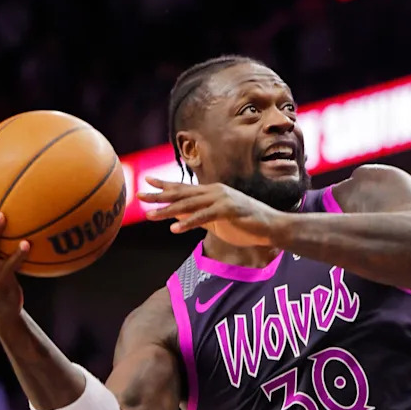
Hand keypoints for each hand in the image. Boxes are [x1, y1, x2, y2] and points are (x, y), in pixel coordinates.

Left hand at [138, 177, 283, 246]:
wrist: (270, 227)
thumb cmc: (245, 224)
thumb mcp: (217, 220)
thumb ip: (198, 215)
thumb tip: (178, 214)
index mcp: (212, 192)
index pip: (184, 187)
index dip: (165, 184)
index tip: (147, 181)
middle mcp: (214, 191)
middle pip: (182, 194)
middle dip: (159, 195)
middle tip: (140, 196)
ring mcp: (222, 199)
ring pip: (189, 205)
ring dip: (168, 210)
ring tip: (150, 215)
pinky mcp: (228, 210)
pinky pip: (204, 217)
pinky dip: (188, 222)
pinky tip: (174, 228)